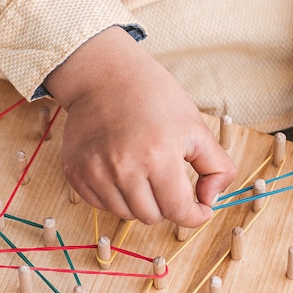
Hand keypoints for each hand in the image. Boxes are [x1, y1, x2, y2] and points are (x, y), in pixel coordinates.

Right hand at [44, 27, 235, 225]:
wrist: (104, 75)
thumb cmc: (154, 97)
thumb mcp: (196, 127)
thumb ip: (217, 167)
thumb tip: (210, 201)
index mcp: (158, 156)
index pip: (179, 211)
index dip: (195, 215)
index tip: (199, 208)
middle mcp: (123, 168)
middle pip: (152, 216)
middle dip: (166, 204)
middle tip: (167, 179)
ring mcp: (95, 172)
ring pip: (126, 214)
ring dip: (140, 202)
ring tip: (143, 172)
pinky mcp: (76, 173)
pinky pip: (101, 204)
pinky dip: (115, 196)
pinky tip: (120, 170)